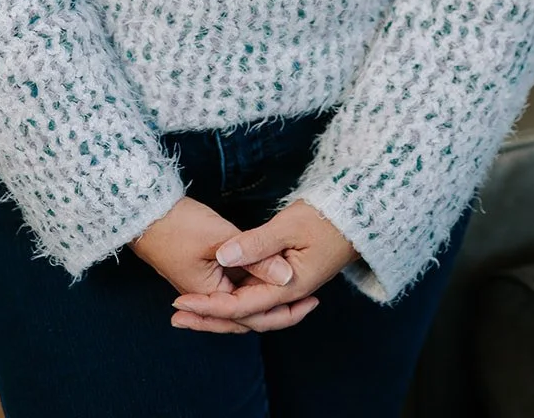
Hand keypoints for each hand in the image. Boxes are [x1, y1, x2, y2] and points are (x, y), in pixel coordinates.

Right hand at [129, 196, 320, 333]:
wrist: (146, 212)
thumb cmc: (180, 225)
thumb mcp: (223, 239)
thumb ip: (257, 259)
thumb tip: (289, 277)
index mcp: (211, 296)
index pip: (253, 315)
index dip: (284, 310)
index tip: (311, 302)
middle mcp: (208, 297)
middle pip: (249, 312)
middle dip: (279, 310)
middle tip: (311, 303)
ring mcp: (205, 285)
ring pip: (243, 297)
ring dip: (267, 297)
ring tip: (298, 293)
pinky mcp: (206, 271)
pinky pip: (236, 284)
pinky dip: (254, 282)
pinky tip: (270, 275)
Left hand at [171, 199, 359, 331]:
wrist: (357, 216)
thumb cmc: (326, 218)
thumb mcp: (288, 226)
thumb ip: (256, 244)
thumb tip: (224, 256)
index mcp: (288, 288)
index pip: (240, 305)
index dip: (208, 305)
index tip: (179, 300)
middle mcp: (288, 294)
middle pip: (243, 316)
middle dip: (209, 317)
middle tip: (177, 315)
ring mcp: (289, 288)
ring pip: (250, 309)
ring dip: (220, 311)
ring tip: (191, 309)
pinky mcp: (288, 278)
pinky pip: (258, 297)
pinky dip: (237, 300)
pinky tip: (221, 295)